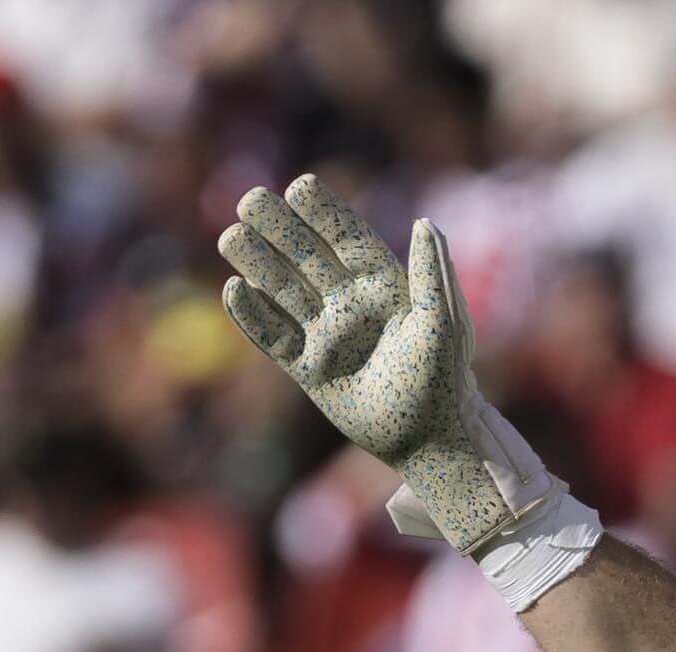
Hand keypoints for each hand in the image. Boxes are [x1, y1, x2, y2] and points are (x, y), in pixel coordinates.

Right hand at [217, 175, 555, 554]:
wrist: (430, 440)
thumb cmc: (444, 381)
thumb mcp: (444, 324)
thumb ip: (432, 274)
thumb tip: (426, 222)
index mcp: (385, 288)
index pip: (348, 240)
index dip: (324, 214)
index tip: (300, 186)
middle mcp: (351, 306)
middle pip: (307, 259)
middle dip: (280, 229)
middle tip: (249, 198)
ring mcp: (328, 337)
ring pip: (284, 292)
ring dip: (258, 264)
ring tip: (231, 235)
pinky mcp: (310, 371)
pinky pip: (274, 338)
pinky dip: (253, 317)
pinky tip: (233, 290)